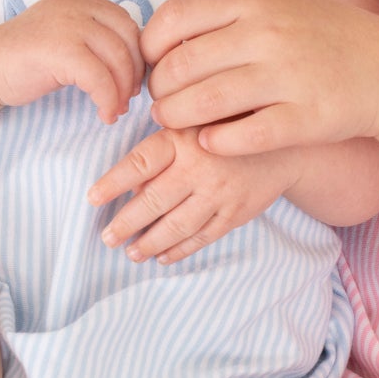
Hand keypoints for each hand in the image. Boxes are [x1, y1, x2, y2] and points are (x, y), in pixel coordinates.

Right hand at [0, 0, 143, 122]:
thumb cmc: (24, 60)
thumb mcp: (63, 36)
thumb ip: (92, 38)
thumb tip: (133, 62)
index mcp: (78, 2)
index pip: (126, 22)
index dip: (137, 53)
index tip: (132, 78)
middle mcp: (75, 7)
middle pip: (127, 39)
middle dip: (134, 72)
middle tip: (128, 98)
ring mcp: (67, 26)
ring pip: (117, 59)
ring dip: (122, 90)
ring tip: (115, 110)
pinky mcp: (59, 51)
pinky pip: (99, 78)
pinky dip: (108, 100)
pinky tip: (103, 114)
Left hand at [88, 127, 299, 262]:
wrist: (285, 142)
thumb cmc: (228, 125)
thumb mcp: (193, 120)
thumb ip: (163, 145)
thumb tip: (132, 183)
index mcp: (182, 138)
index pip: (139, 164)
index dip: (113, 183)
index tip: (92, 199)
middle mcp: (199, 167)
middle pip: (153, 202)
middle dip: (126, 223)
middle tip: (107, 238)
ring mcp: (219, 193)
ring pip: (176, 226)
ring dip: (150, 243)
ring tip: (131, 252)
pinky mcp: (235, 213)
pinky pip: (202, 237)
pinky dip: (180, 250)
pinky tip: (163, 257)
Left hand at [142, 0, 378, 154]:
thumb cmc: (322, 37)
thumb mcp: (277, 7)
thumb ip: (227, 16)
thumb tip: (162, 36)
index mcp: (256, 2)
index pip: (177, 16)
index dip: (151, 44)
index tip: (151, 62)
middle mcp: (269, 35)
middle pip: (184, 65)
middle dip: (159, 89)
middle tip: (160, 101)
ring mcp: (289, 77)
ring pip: (206, 102)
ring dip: (177, 118)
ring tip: (173, 123)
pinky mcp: (306, 118)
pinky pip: (244, 136)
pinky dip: (217, 142)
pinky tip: (210, 143)